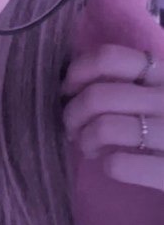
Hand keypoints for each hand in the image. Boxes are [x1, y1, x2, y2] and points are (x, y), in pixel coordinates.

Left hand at [60, 44, 163, 192]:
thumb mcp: (156, 94)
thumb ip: (126, 83)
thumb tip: (71, 85)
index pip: (109, 58)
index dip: (77, 73)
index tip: (70, 92)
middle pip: (97, 96)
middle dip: (72, 115)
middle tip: (74, 129)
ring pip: (104, 128)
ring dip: (86, 141)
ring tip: (91, 149)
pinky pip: (119, 164)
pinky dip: (107, 166)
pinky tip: (113, 165)